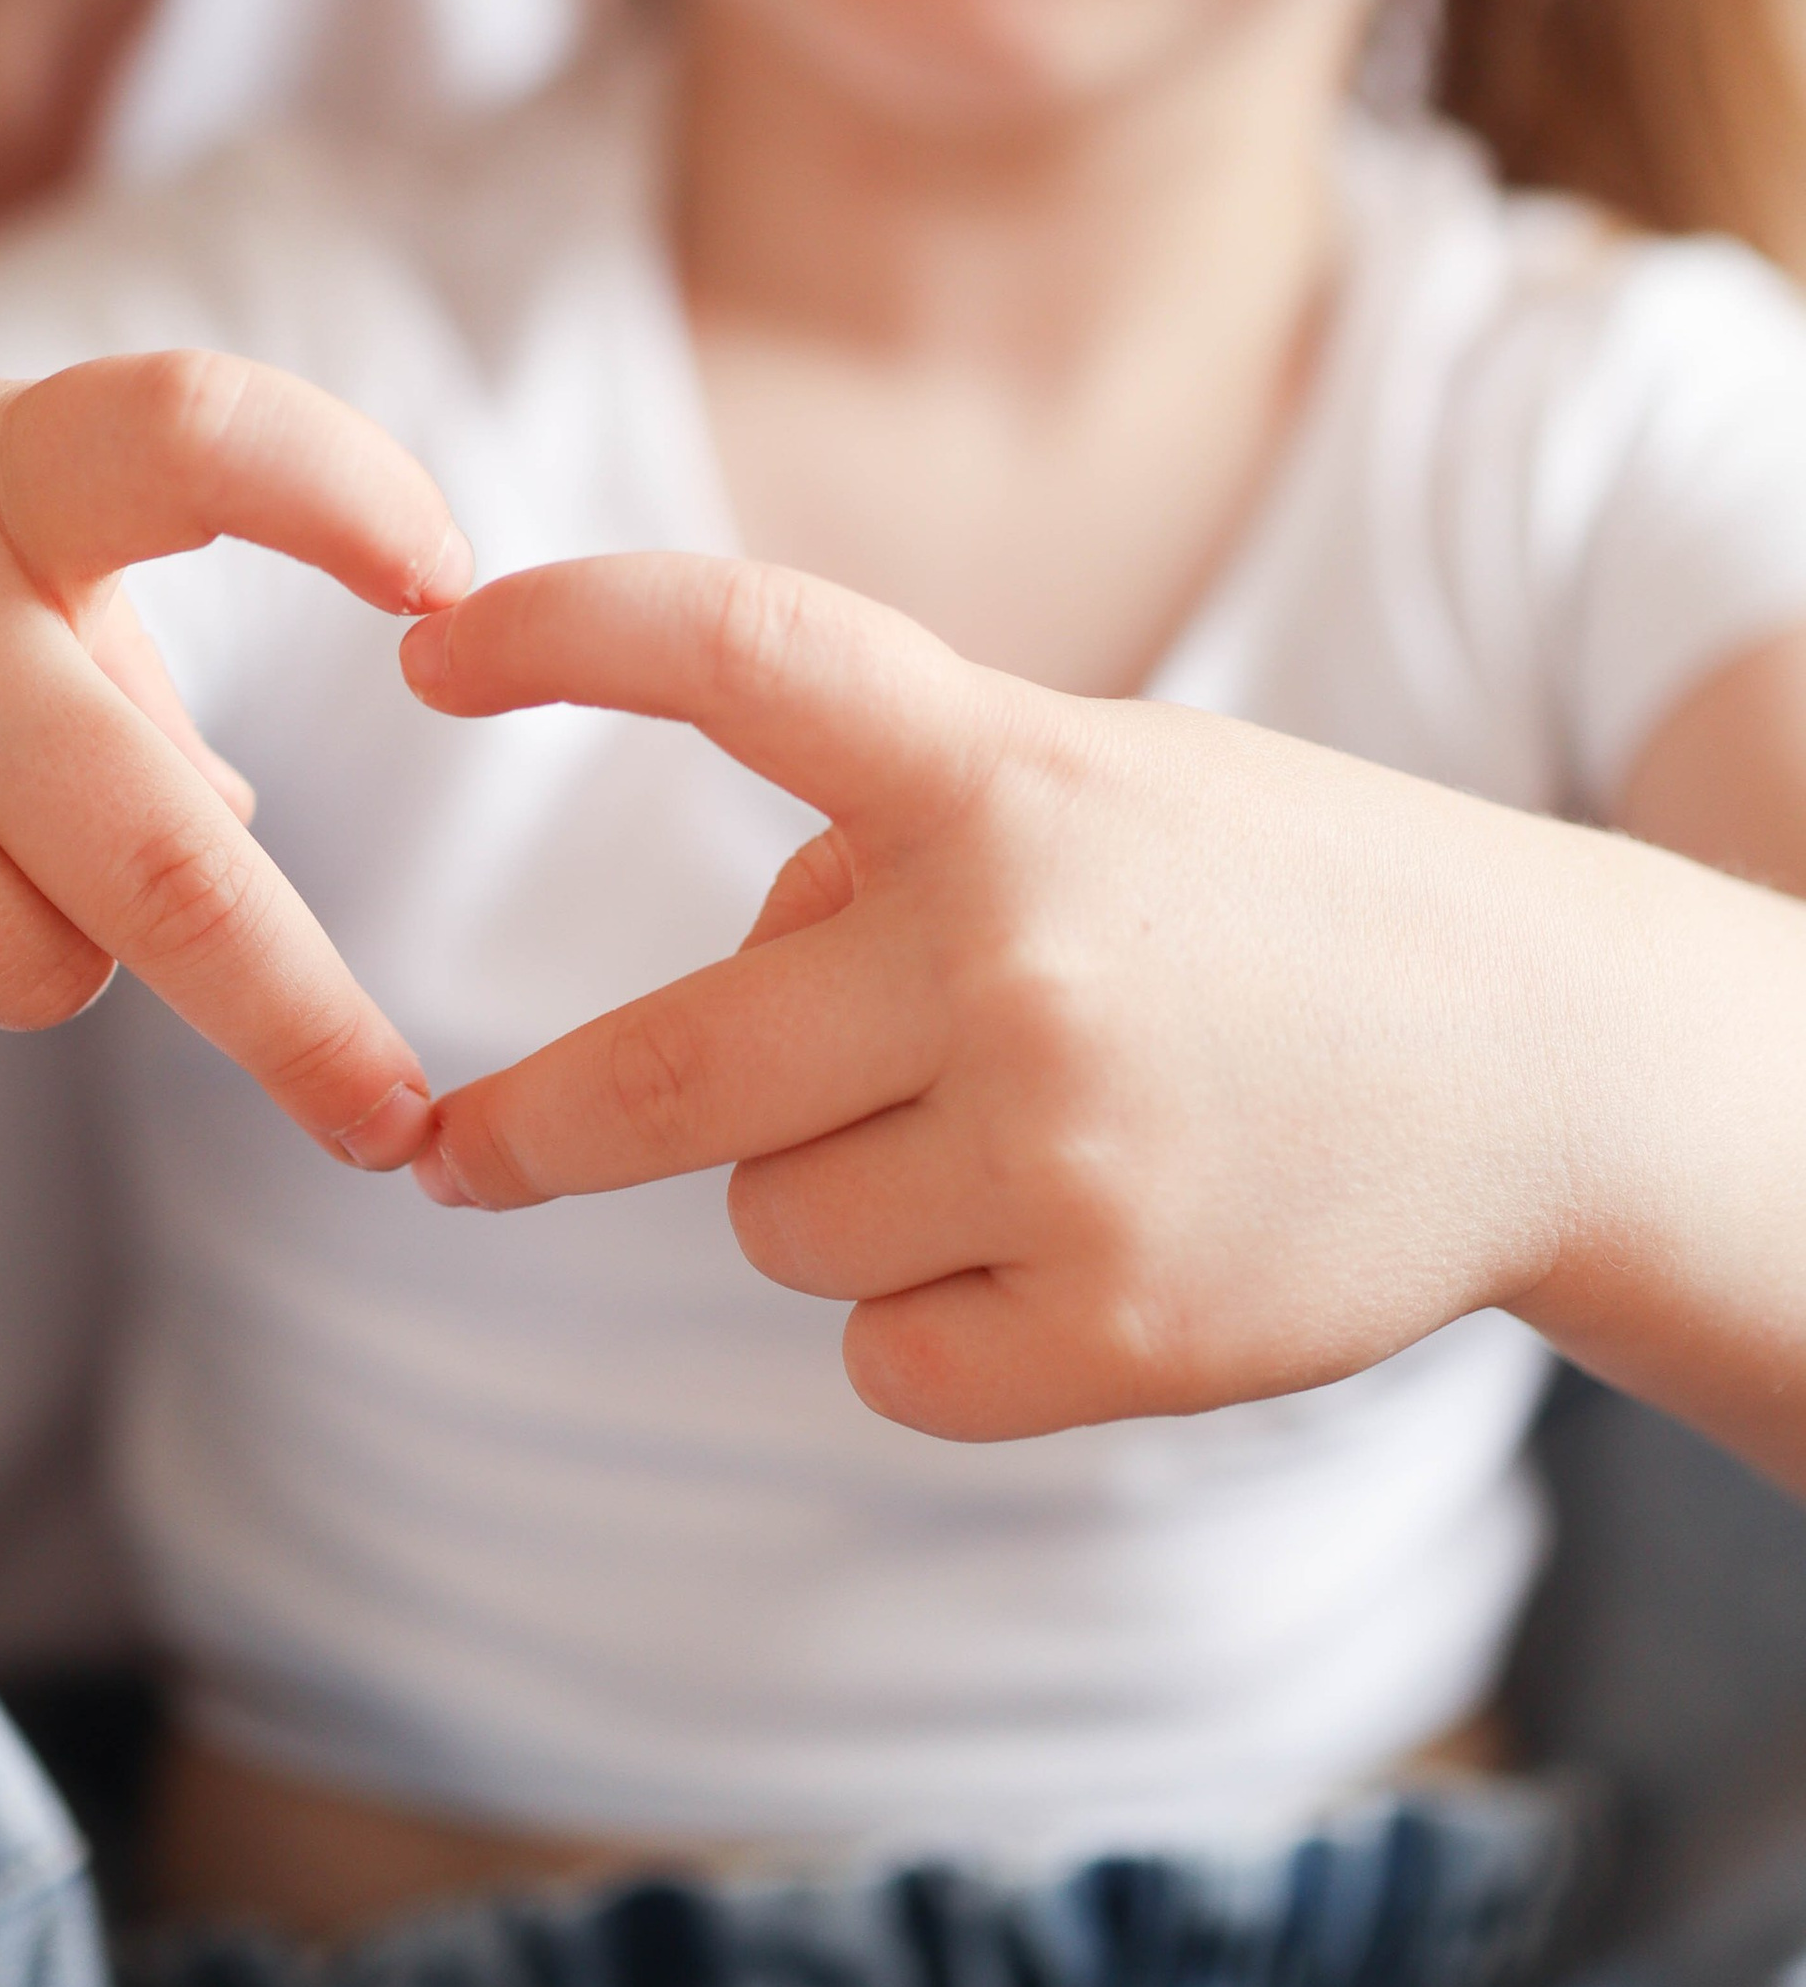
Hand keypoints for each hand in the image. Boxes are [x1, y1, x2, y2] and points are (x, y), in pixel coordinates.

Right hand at [0, 309, 466, 1144]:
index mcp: (2, 471)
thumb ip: (104, 630)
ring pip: (46, 982)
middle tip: (400, 1128)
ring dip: (43, 956)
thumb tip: (242, 833)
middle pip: (159, 864)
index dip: (335, 499)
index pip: (194, 435)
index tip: (449, 582)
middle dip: (303, 1022)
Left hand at [393, 554, 1639, 1441]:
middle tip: (452, 1157)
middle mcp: (1018, 949)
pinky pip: (883, 1355)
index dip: (573, 631)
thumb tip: (728, 986)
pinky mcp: (1114, 1324)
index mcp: (1010, 767)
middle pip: (666, 1072)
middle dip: (534, 1129)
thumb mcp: (1103, 782)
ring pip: (775, 1219)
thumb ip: (899, 833)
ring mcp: (1066, 1148)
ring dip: (834, 1190)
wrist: (1552, 1056)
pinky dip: (931, 1320)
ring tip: (1015, 1137)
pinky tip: (1071, 1244)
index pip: (748, 649)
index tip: (433, 644)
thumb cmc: (1280, 899)